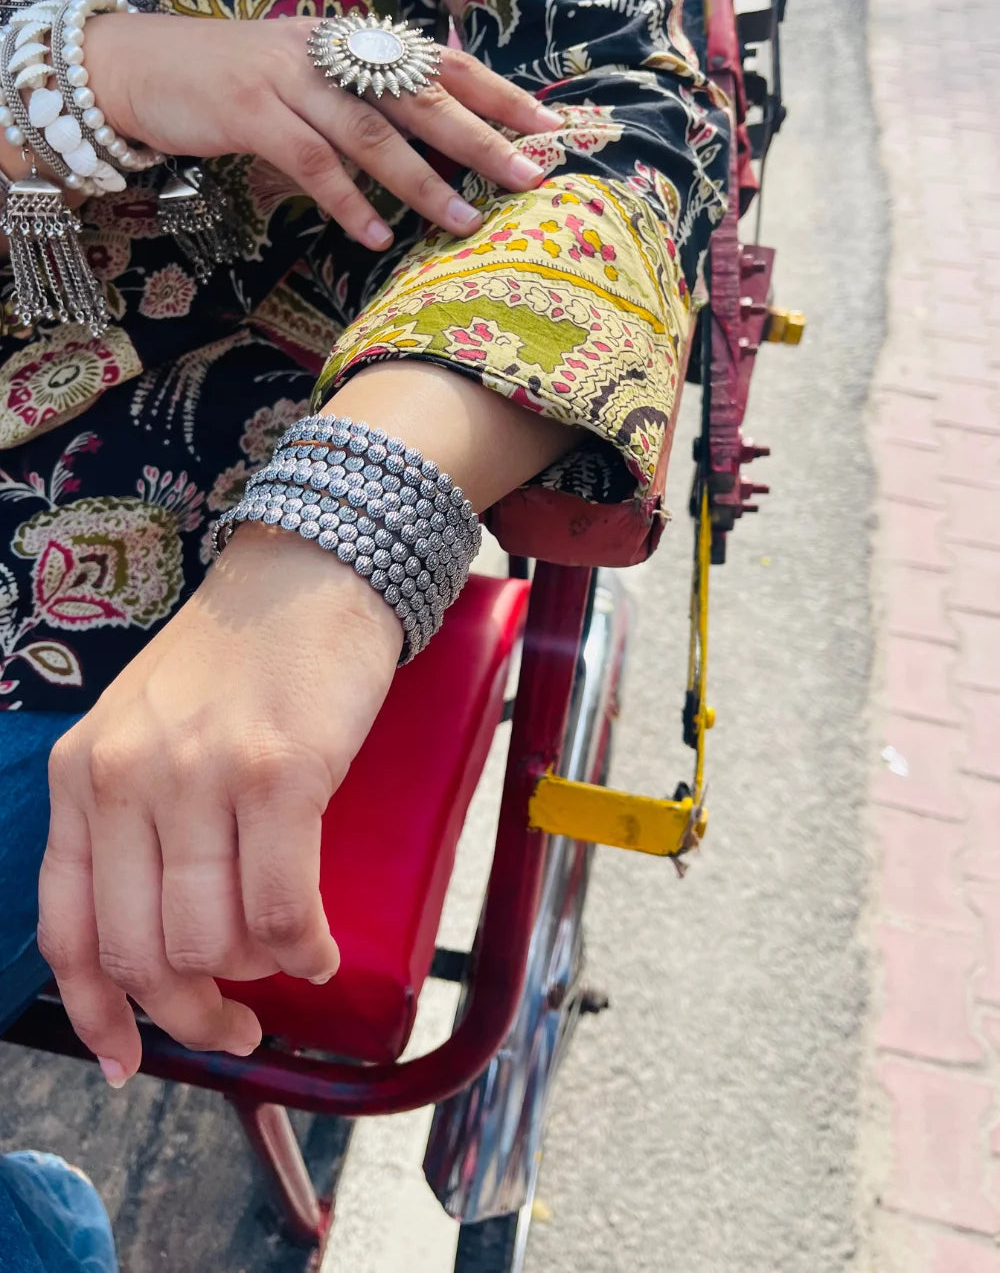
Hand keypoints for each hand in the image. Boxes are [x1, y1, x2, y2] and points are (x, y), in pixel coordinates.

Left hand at [37, 526, 402, 1080]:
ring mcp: (200, 774)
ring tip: (287, 962)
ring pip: (212, 941)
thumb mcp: (147, 732)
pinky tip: (320, 950)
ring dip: (256, 980)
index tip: (127, 1058)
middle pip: (141, 954)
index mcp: (81, 775)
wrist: (308, 571)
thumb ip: (134, 823)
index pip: (67, 929)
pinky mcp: (280, 772)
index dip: (96, 1015)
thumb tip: (168, 943)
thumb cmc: (236, 660)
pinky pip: (281, 908)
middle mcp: (125, 778)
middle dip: (193, 1016)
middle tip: (237, 1025)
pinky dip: (303, 951)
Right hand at [84, 14, 559, 248]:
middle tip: (530, 175)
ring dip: (423, 182)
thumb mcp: (308, 81)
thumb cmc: (232, 83)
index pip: (441, 62)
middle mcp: (331, 52)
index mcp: (353, 42)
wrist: (137, 65)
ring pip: (371, 132)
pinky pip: (310, 161)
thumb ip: (363, 103)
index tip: (548, 125)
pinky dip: (346, 202)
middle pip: (421, 95)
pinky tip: (375, 236)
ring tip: (464, 222)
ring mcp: (290, 79)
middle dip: (482, 137)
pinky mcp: (249, 110)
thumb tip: (431, 144)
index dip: (497, 91)